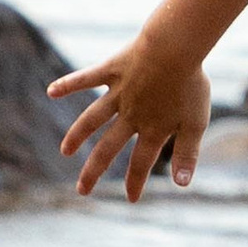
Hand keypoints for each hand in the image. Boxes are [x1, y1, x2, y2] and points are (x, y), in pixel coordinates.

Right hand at [48, 41, 211, 200]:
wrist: (176, 47)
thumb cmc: (191, 84)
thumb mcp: (196, 123)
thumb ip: (188, 154)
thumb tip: (181, 185)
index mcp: (152, 128)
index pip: (141, 162)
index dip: (136, 182)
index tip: (130, 199)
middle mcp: (130, 115)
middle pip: (108, 148)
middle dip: (94, 171)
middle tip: (82, 190)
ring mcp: (118, 93)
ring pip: (92, 119)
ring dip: (77, 136)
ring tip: (65, 152)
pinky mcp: (111, 70)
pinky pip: (86, 78)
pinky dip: (68, 84)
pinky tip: (51, 92)